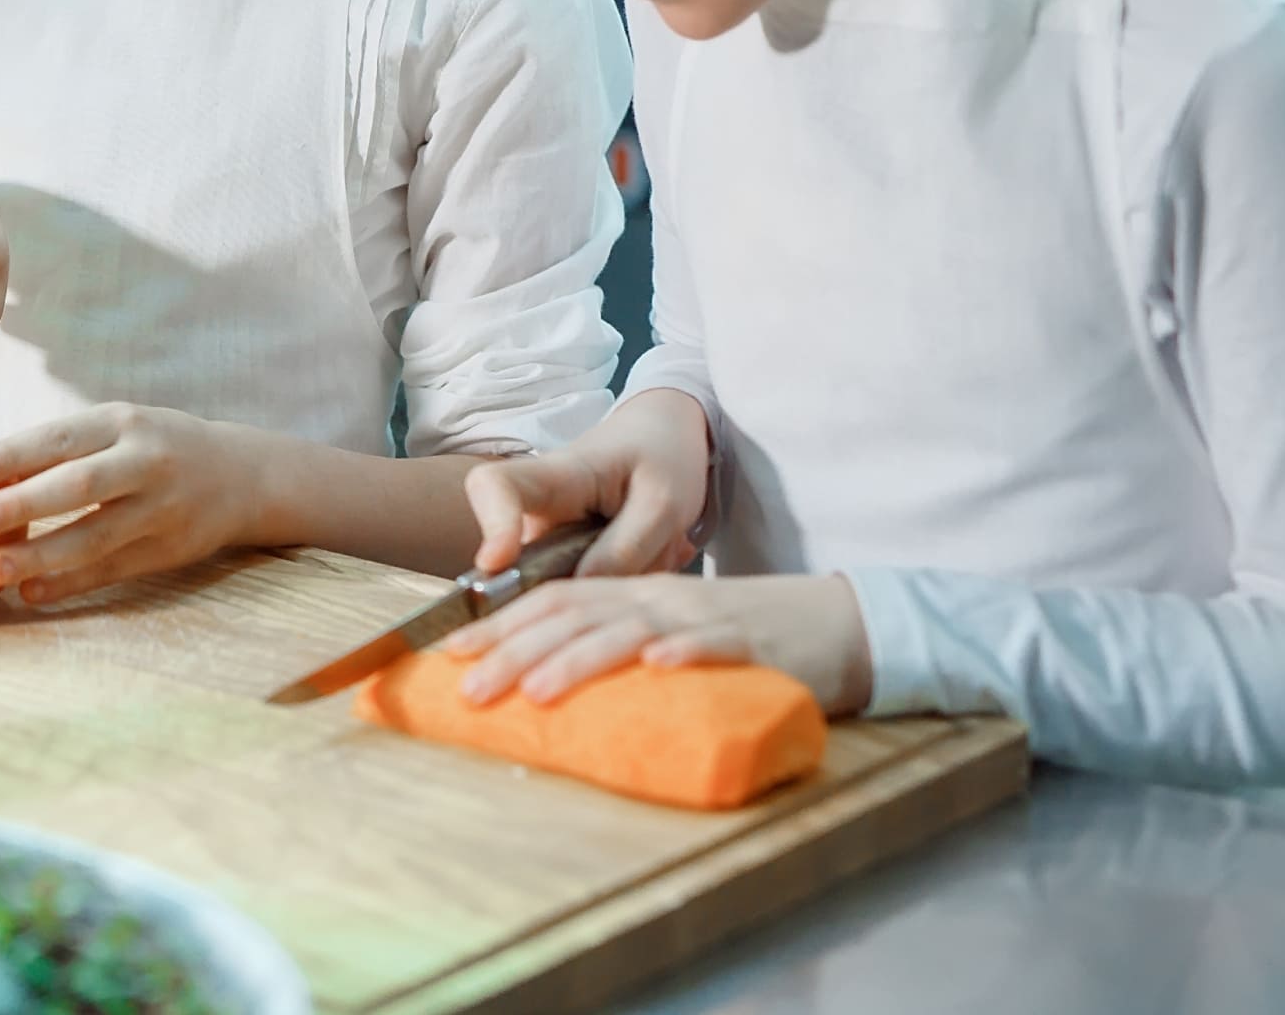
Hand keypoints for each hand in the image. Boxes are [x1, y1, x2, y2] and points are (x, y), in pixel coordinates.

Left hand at [0, 404, 269, 602]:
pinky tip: (32, 592)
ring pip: (96, 536)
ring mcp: (161, 508)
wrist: (241, 475)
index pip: (64, 437)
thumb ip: (52, 444)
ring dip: (42, 554)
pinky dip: (70, 583)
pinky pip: (112, 570)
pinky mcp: (169, 549)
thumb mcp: (117, 427)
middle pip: (81, 485)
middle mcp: (146, 462)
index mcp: (124, 422)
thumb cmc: (157, 445)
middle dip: (26, 502)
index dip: (17, 453)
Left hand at [445, 573, 874, 715]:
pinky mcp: (753, 643)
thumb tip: (543, 685)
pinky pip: (715, 644)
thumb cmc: (741, 638)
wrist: (832, 622)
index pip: (558, 599)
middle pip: (579, 615)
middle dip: (520, 650)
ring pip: (634, 630)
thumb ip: (616, 647)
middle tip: (471, 688)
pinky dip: (685, 653)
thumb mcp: (668, 633)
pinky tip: (657, 667)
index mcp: (636, 594)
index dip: (504, 624)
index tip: (452, 657)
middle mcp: (660, 599)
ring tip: (539, 690)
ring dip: (582, 658)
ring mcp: (704, 619)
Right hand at [464, 388, 710, 576]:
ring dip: (618, 577)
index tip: (498, 562)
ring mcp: (550, 537)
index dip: (490, 523)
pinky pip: (585, 588)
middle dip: (580, 584)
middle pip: (518, 560)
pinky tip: (657, 549)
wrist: (665, 438)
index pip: (494, 486)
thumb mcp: (663, 502)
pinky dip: (625, 578)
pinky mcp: (566, 559)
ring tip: (662, 542)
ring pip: (562, 584)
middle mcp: (540, 509)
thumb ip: (627, 548)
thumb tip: (580, 593)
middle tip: (650, 554)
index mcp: (557, 474)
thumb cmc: (661, 456)